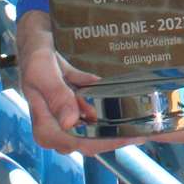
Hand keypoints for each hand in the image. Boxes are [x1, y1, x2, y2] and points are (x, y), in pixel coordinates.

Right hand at [16, 10, 140, 155]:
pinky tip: (134, 103)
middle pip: (93, 140)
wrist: (36, 39)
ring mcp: (69, 118)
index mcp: (46, 128)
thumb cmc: (34, 56)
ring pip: (99, 128)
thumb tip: (70, 122)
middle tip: (149, 128)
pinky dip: (115, 108)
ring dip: (121, 124)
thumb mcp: (42, 72)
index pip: (80, 144)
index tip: (133, 135)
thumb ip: (56, 95)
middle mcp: (58, 128)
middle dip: (120, 136)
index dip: (108, 143)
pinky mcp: (78, 106)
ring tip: (148, 120)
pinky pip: (99, 110)